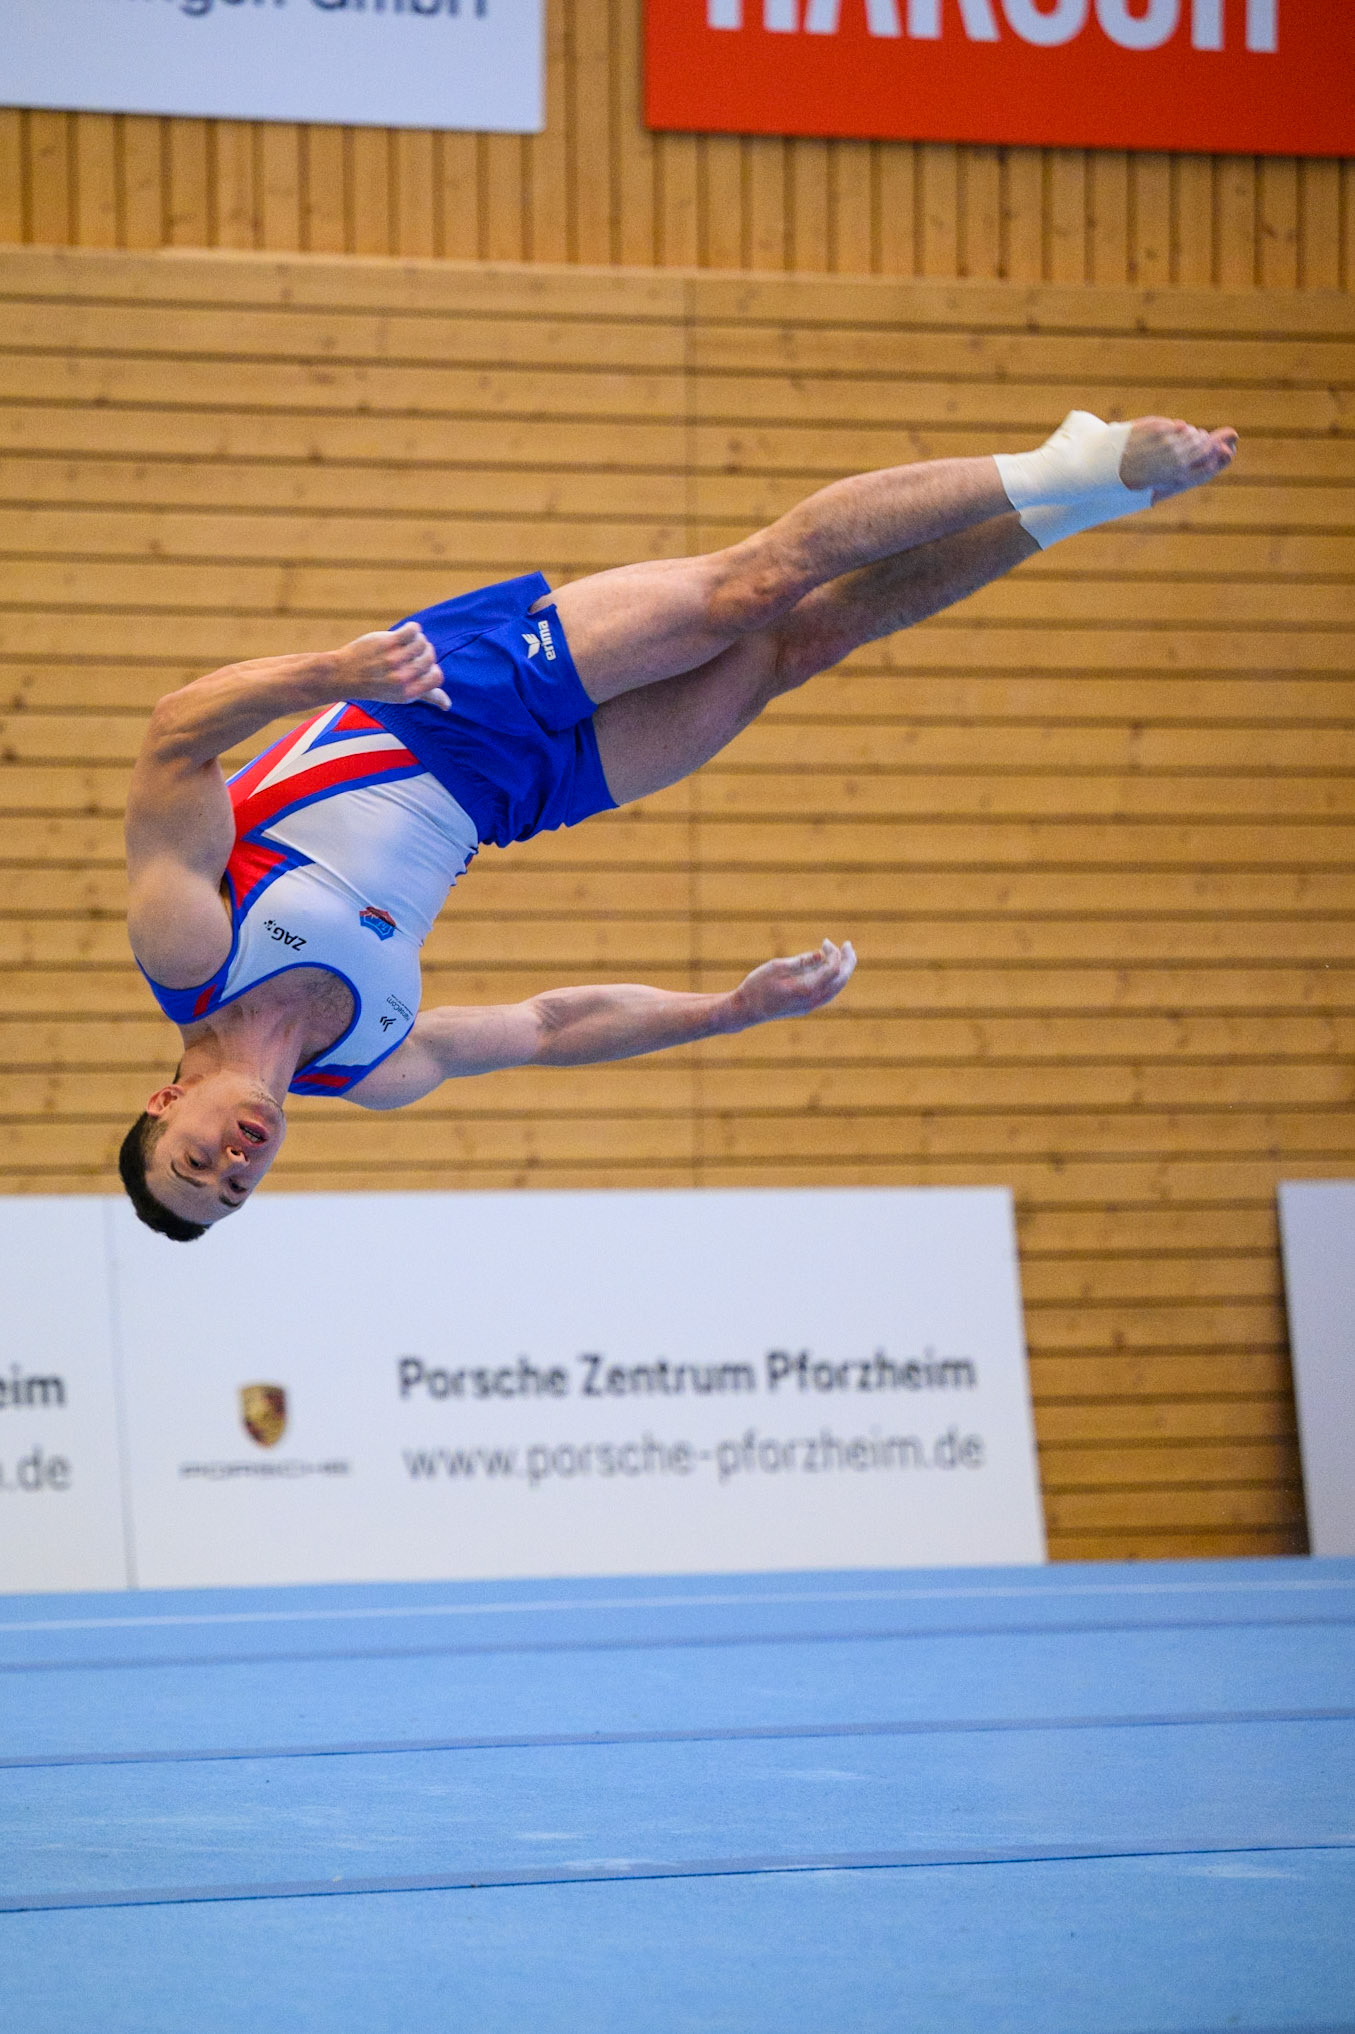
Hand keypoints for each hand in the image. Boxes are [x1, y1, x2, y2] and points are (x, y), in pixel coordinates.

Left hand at [336, 622, 449, 709]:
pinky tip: (407, 631)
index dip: (432, 669)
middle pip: (430, 658)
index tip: (421, 666)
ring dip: (418, 639)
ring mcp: (394, 660)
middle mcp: (402, 678)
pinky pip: (413, 630)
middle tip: (412, 651)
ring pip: (422, 642)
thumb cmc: (374, 685)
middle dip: (425, 652)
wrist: (343, 675)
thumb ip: (426, 696)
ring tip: (407, 641)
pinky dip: (413, 628)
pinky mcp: (387, 643)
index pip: (437, 677)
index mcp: (408, 693)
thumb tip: (447, 704)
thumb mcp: (401, 696)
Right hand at [728, 938, 856, 1027]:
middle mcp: (812, 1000)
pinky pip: (828, 993)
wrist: (746, 1010)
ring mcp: (810, 1006)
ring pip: (836, 988)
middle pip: (840, 980)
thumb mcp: (777, 967)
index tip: (825, 942)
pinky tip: (829, 968)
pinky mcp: (806, 1007)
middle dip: (848, 962)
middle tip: (848, 945)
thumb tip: (820, 955)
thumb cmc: (757, 986)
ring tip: (844, 955)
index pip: (833, 969)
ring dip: (843, 971)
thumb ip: (801, 961)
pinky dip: (833, 979)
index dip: (834, 953)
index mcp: (806, 989)